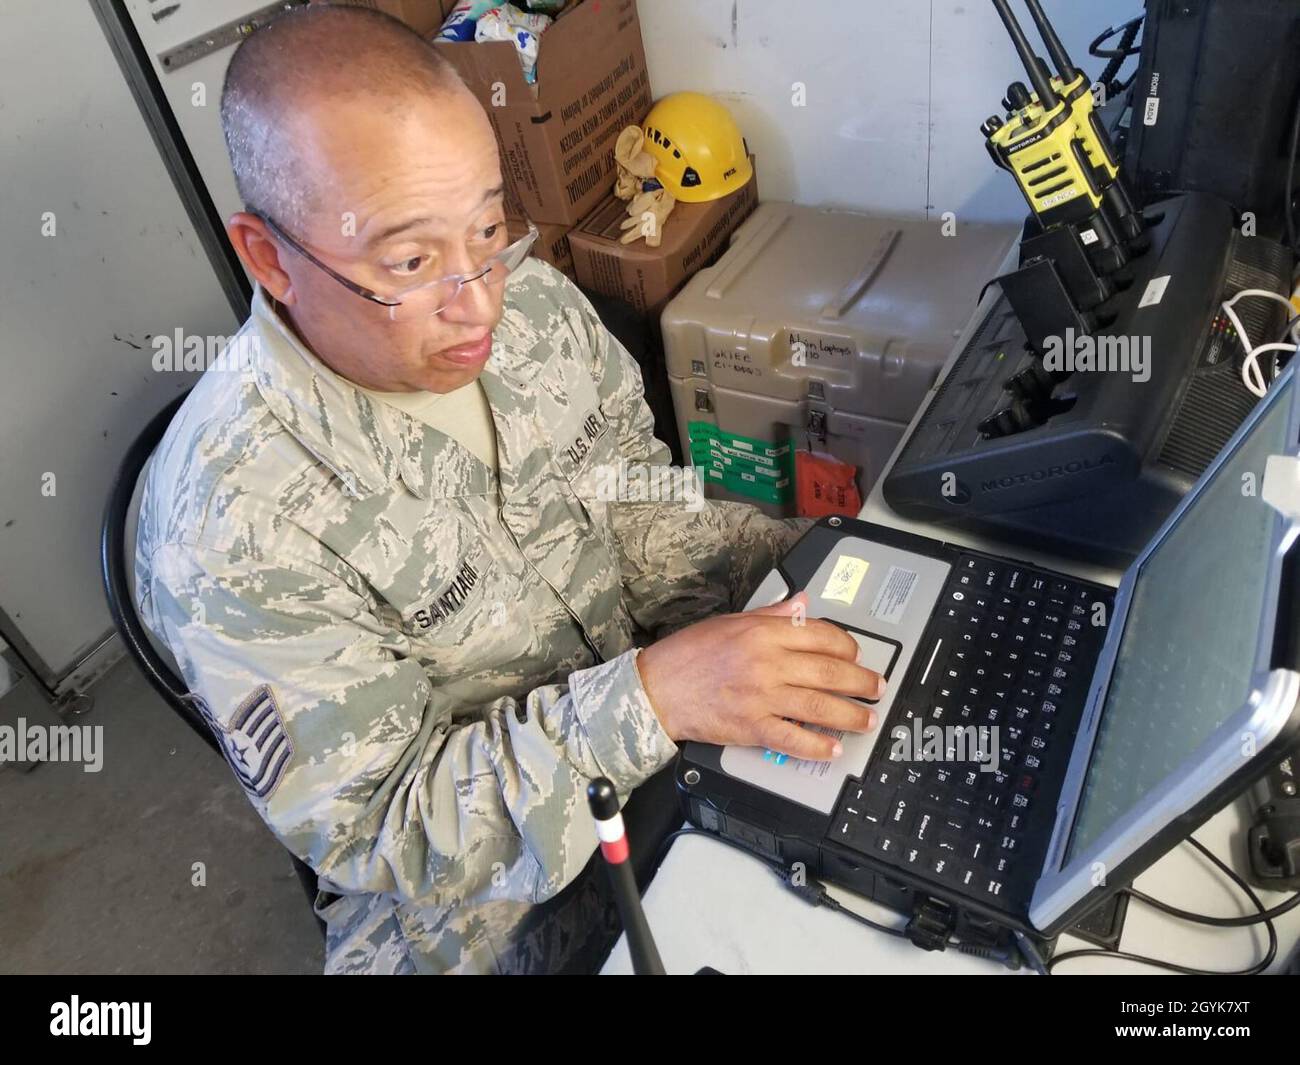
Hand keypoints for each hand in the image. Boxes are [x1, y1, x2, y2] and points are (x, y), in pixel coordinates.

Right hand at [635, 592, 884, 760]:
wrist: (656, 688)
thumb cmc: (688, 654)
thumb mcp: (731, 621)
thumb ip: (772, 614)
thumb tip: (802, 604)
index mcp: (763, 632)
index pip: (821, 635)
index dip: (847, 646)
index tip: (856, 655)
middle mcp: (766, 662)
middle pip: (829, 670)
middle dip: (861, 682)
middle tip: (876, 689)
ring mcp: (760, 695)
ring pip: (819, 705)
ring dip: (850, 714)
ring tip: (866, 720)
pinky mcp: (750, 726)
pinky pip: (792, 738)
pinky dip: (816, 744)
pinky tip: (832, 747)